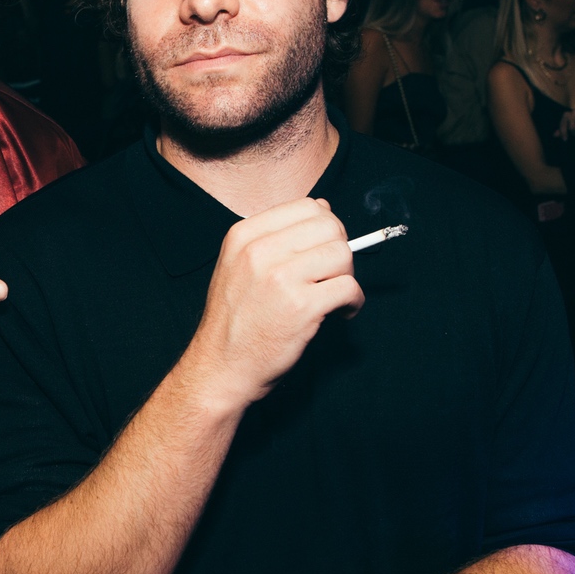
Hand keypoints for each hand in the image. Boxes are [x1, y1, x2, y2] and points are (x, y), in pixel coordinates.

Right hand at [177, 198, 361, 412]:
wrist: (221, 367)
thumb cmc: (236, 320)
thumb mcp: (238, 265)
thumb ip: (274, 237)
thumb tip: (323, 208)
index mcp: (244, 236)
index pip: (306, 206)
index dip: (325, 226)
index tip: (323, 249)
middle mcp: (259, 251)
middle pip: (329, 226)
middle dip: (340, 249)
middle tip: (333, 274)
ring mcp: (280, 278)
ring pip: (342, 254)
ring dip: (348, 276)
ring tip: (335, 295)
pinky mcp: (300, 306)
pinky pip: (348, 288)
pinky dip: (354, 301)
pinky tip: (341, 312)